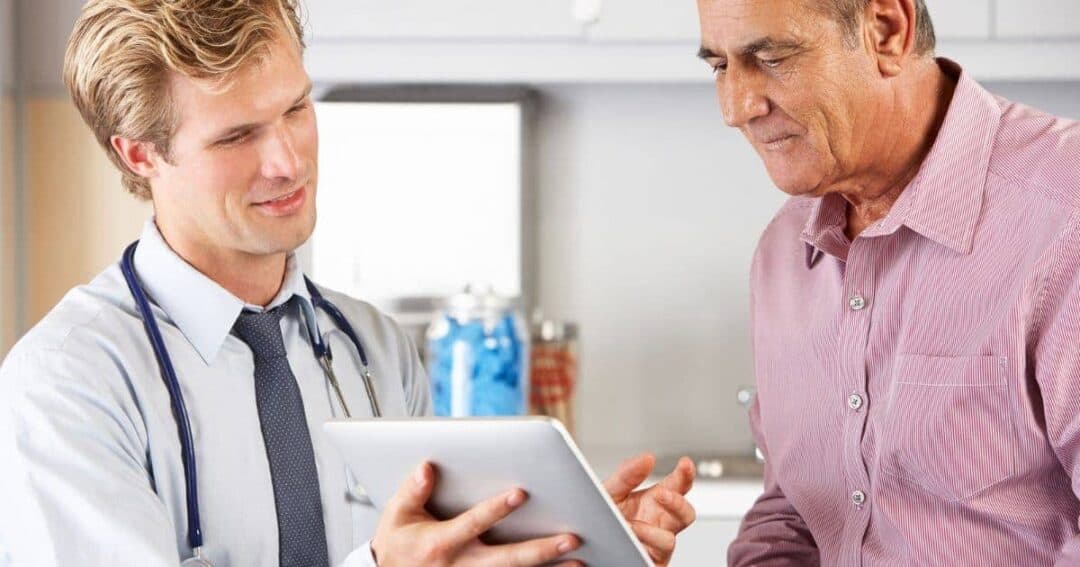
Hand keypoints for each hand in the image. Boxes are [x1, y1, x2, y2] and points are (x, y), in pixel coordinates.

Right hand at [371, 462, 582, 566]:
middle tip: (571, 537)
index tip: (521, 493)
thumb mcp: (396, 514)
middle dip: (539, 550)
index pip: (473, 524)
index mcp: (439, 543)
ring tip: (579, 559)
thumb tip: (427, 468)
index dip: (496, 510)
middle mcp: (460, 566)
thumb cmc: (398, 543)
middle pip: (506, 560)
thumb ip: (413, 490)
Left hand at [604, 454, 695, 565]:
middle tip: (661, 494)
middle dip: (678, 503)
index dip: (685, 475)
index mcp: (654, 502)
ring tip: (630, 525)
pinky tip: (628, 540)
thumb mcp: (610, 493)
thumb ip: (627, 476)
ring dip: (649, 532)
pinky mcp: (649, 563)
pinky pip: (654, 560)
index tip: (685, 463)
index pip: (678, 486)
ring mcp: (656, 546)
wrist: (584, 545)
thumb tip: (648, 458)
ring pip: (669, 541)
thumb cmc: (600, 518)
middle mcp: (659, 524)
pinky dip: (642, 549)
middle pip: (685, 514)